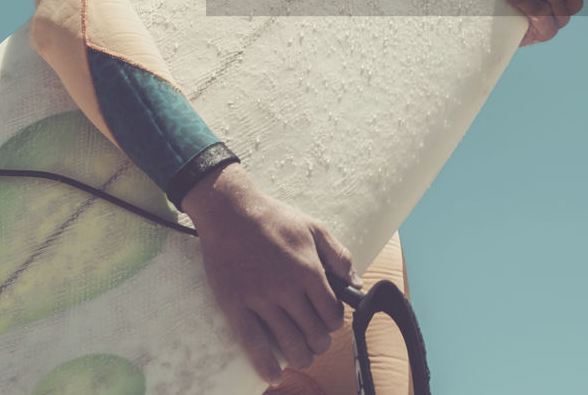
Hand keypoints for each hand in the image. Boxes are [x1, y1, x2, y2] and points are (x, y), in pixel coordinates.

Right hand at [180, 163, 361, 386]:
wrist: (230, 212)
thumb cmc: (274, 218)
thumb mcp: (314, 227)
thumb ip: (339, 256)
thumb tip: (356, 284)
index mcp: (309, 271)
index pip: (332, 314)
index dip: (334, 323)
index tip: (329, 321)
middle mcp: (288, 289)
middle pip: (314, 334)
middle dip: (319, 342)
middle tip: (316, 340)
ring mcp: (261, 300)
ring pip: (289, 344)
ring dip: (300, 357)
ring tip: (301, 356)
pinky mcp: (236, 306)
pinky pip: (253, 344)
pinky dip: (266, 366)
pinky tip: (273, 376)